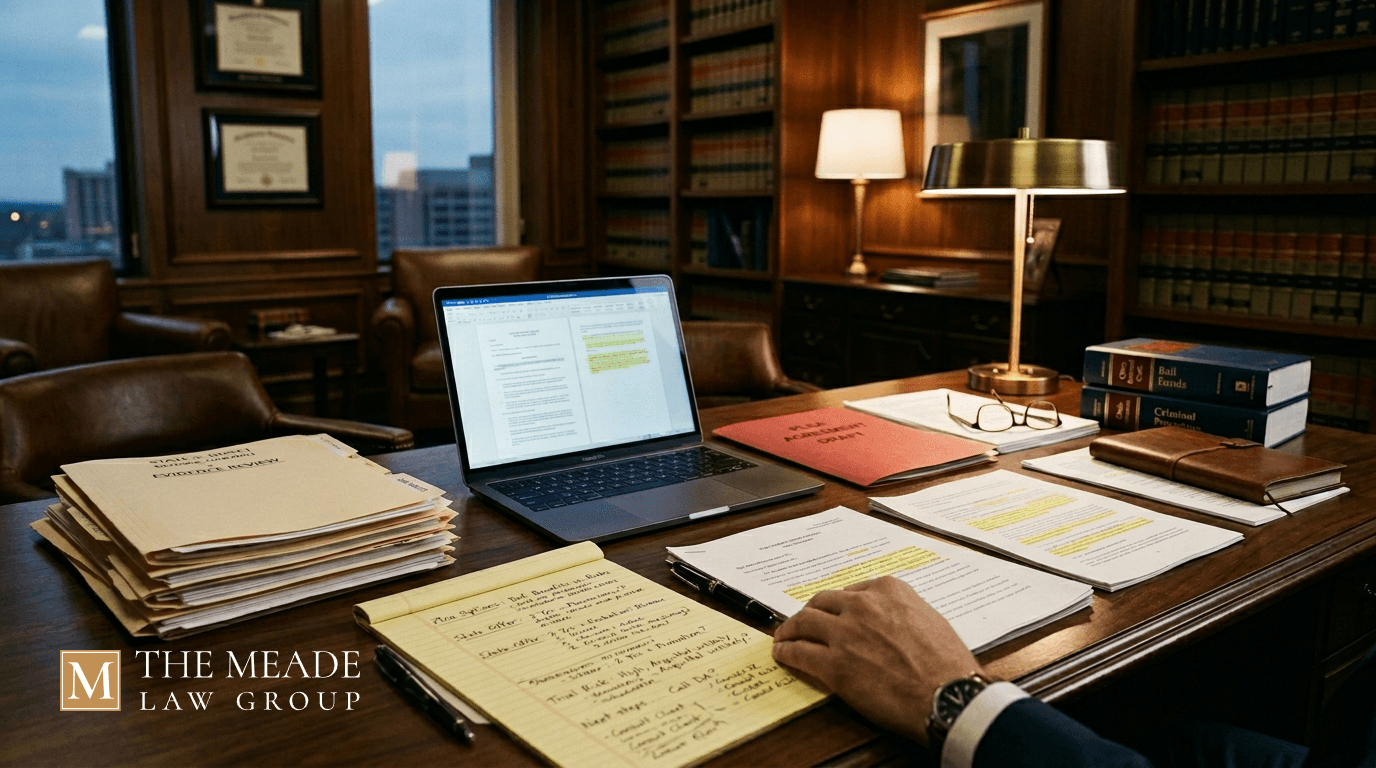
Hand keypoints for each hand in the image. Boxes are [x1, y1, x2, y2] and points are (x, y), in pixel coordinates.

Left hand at [772, 576, 981, 746]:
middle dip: (810, 613)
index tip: (832, 613)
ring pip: (804, 623)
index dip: (837, 605)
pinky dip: (786, 652)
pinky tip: (782, 655)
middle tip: (803, 623)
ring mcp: (845, 634)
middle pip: (822, 603)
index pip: (850, 591)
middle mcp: (863, 605)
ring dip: (790, 630)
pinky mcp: (834, 664)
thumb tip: (891, 624)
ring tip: (784, 637)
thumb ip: (903, 614)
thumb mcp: (930, 620)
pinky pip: (799, 653)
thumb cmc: (948, 664)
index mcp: (889, 590)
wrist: (947, 695)